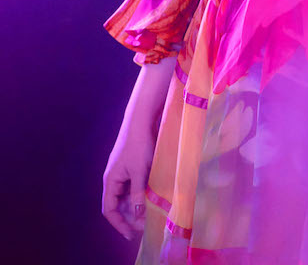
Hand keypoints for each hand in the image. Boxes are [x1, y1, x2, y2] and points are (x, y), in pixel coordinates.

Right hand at [102, 120, 155, 240]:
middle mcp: (114, 178)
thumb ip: (138, 193)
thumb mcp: (140, 171)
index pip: (109, 209)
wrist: (141, 119)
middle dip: (130, 216)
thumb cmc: (139, 144)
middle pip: (119, 204)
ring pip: (128, 195)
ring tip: (151, 214)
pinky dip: (142, 194)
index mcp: (111, 180)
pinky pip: (134, 185)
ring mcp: (123, 171)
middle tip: (145, 226)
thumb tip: (137, 215)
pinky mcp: (132, 165)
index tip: (131, 234)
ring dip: (137, 205)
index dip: (118, 224)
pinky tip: (152, 197)